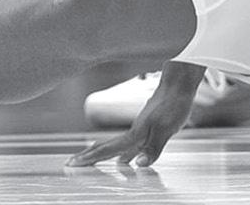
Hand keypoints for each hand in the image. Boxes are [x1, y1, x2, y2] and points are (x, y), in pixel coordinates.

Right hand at [67, 67, 200, 167]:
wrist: (178, 84)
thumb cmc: (173, 105)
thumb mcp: (166, 129)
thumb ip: (152, 148)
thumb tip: (138, 165)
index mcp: (135, 134)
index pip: (108, 149)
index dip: (91, 157)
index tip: (72, 163)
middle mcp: (134, 131)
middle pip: (107, 146)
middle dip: (89, 155)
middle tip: (71, 162)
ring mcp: (140, 128)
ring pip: (117, 145)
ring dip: (103, 154)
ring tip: (92, 162)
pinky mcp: (148, 126)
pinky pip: (129, 144)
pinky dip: (122, 153)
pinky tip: (125, 159)